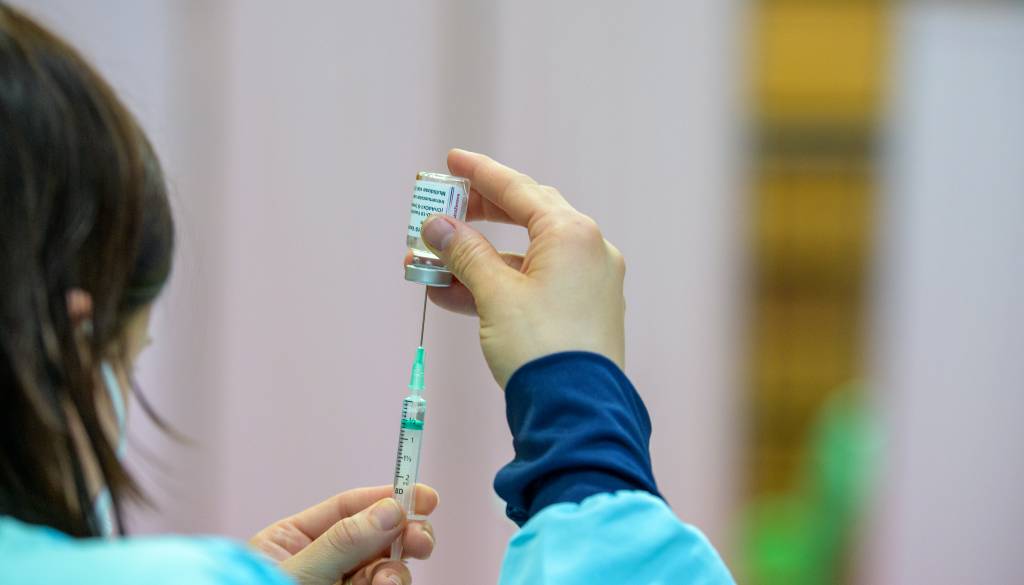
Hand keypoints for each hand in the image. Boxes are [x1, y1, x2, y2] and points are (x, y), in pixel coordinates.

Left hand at [249, 484, 437, 584]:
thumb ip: (343, 542)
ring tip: (389, 583)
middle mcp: (321, 562)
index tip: (425, 496)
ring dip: (396, 571)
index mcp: (294, 540)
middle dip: (403, 534)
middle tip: (422, 540)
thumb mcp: (300, 572)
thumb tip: (390, 510)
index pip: (347, 508)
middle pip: (375, 536)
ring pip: (385, 569)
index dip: (386, 498)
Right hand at [411, 149, 625, 387]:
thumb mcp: (495, 294)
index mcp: (573, 234)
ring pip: (525, 258)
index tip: (452, 161)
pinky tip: (454, 294)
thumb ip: (465, 253)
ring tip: (430, 266)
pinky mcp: (582, 313)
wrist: (576, 412)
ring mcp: (588, 283)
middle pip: (526, 217)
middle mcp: (589, 251)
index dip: (481, 174)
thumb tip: (438, 227)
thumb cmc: (540, 348)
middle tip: (442, 211)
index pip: (519, 190)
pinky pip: (534, 286)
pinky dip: (497, 286)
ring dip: (477, 260)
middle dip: (477, 217)